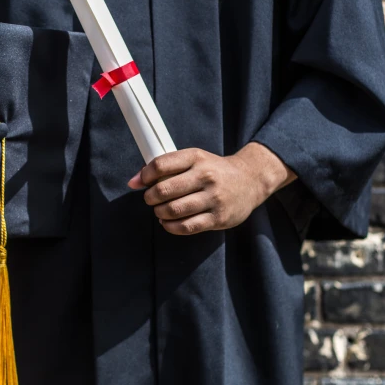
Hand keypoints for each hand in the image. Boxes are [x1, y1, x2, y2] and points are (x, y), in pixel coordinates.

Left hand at [127, 143, 295, 234]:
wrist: (250, 180)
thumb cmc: (215, 171)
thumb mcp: (195, 160)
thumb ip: (166, 167)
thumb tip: (133, 181)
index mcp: (197, 157)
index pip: (161, 164)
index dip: (145, 175)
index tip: (140, 182)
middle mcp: (206, 176)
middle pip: (164, 189)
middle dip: (150, 197)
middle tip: (151, 199)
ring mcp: (213, 198)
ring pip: (174, 210)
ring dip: (159, 212)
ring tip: (160, 211)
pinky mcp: (218, 218)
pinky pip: (186, 227)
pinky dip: (170, 226)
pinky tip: (168, 222)